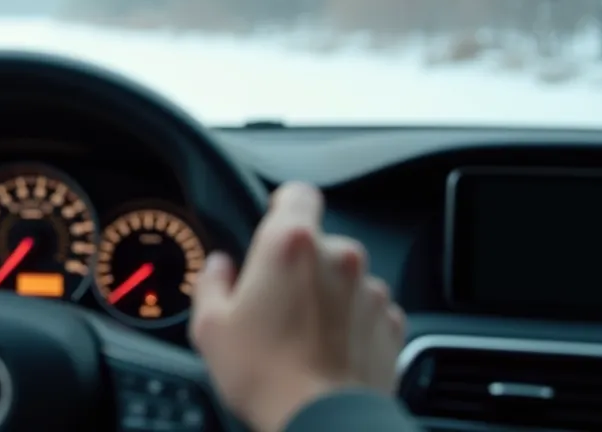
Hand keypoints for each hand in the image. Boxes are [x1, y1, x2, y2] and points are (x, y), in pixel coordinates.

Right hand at [189, 182, 405, 431]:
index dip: (283, 205)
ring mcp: (369, 290)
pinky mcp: (390, 323)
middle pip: (318, 243)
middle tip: (273, 302)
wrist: (324, 422)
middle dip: (298, 266)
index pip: (297, 192)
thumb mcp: (211, 326)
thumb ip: (210, 282)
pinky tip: (325, 350)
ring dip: (326, 296)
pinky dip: (349, 323)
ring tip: (300, 335)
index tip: (272, 223)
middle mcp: (338, 257)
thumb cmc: (267, 375)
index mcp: (290, 244)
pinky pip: (365, 310)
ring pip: (343, 278)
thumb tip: (218, 269)